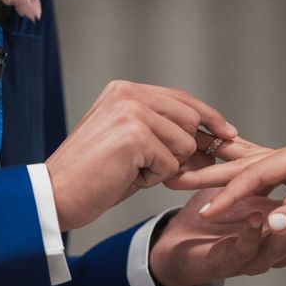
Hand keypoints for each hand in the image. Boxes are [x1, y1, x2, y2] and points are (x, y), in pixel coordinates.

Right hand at [45, 81, 236, 230]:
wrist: (56, 195)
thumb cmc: (95, 175)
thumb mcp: (135, 147)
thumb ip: (167, 136)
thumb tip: (210, 145)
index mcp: (126, 91)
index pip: (182, 99)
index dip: (209, 117)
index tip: (229, 133)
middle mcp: (128, 93)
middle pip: (190, 120)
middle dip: (184, 150)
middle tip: (155, 168)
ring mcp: (131, 112)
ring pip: (184, 143)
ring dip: (166, 166)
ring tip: (132, 170)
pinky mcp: (134, 135)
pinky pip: (170, 164)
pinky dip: (154, 178)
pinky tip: (127, 176)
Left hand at [149, 188, 285, 285]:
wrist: (176, 248)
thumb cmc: (206, 218)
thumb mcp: (233, 187)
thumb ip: (258, 175)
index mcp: (276, 225)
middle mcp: (270, 243)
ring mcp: (252, 257)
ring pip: (278, 248)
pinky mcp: (228, 263)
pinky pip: (244, 250)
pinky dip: (251, 235)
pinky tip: (255, 219)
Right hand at [168, 139, 285, 234]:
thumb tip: (271, 221)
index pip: (258, 174)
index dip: (230, 194)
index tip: (206, 210)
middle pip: (245, 164)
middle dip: (210, 175)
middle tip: (174, 178)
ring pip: (251, 167)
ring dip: (220, 174)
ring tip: (187, 172)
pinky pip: (266, 174)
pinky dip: (242, 176)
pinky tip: (225, 171)